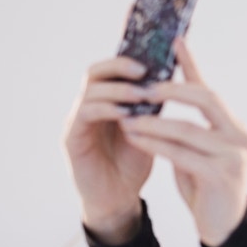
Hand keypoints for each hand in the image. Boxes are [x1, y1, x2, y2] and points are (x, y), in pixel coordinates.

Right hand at [63, 57, 153, 243]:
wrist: (118, 199)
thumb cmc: (133, 163)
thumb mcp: (149, 128)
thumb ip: (154, 104)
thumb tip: (175, 73)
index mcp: (106, 99)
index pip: (112, 67)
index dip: (127, 53)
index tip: (150, 47)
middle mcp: (88, 105)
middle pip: (96, 71)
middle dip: (120, 65)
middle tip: (145, 70)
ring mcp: (77, 120)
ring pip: (90, 90)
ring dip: (118, 89)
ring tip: (143, 93)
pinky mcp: (71, 138)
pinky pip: (84, 114)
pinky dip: (106, 109)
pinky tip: (126, 114)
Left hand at [117, 38, 246, 246]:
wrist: (224, 230)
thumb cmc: (207, 189)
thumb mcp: (197, 153)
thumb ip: (188, 130)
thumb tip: (162, 100)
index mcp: (234, 128)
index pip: (209, 90)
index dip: (191, 65)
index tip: (174, 40)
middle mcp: (239, 137)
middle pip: (207, 99)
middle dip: (172, 89)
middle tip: (143, 86)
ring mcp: (234, 157)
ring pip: (188, 129)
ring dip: (154, 121)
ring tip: (127, 116)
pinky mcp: (221, 176)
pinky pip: (181, 154)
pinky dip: (155, 144)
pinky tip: (135, 138)